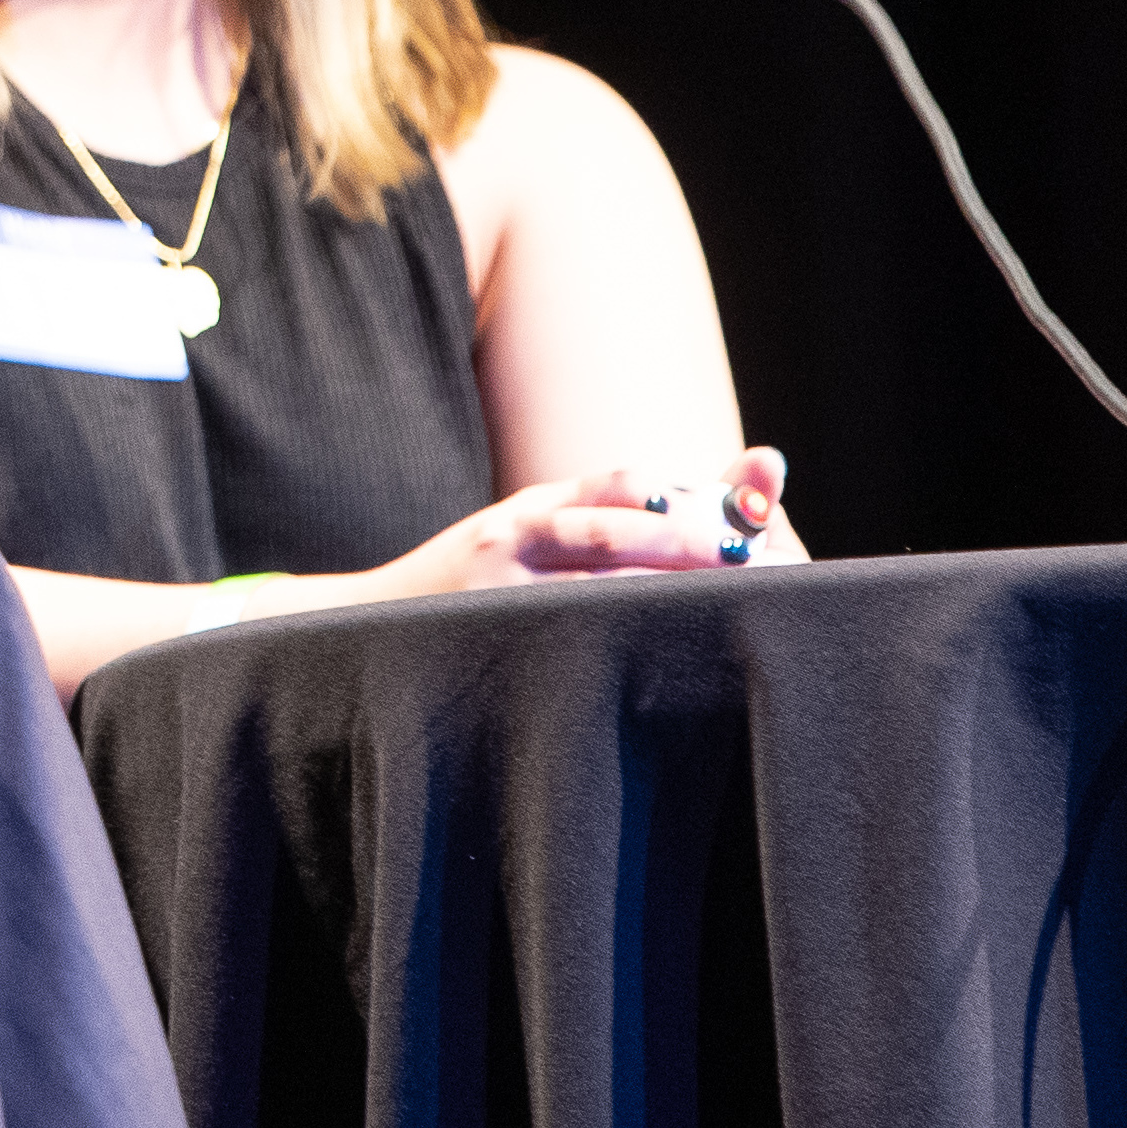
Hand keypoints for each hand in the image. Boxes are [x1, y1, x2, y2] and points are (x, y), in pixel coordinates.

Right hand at [383, 447, 790, 595]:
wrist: (359, 628)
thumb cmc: (458, 597)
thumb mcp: (513, 544)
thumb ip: (583, 529)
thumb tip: (676, 520)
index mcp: (533, 506)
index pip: (629, 484)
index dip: (695, 496)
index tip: (756, 519)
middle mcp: (520, 529)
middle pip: (630, 519)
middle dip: (704, 538)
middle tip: (768, 559)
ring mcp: (506, 579)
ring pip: (610, 572)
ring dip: (679, 583)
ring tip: (738, 597)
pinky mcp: (497, 625)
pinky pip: (580, 623)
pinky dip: (631, 627)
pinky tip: (672, 643)